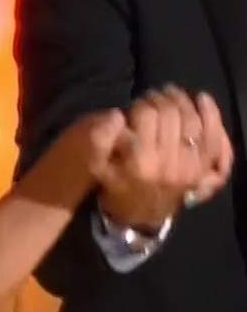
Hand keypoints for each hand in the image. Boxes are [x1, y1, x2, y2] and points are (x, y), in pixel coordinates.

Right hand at [94, 86, 232, 227]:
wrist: (139, 216)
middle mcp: (168, 164)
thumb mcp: (98, 166)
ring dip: (183, 102)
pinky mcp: (202, 170)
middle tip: (154, 97)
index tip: (136, 104)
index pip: (147, 114)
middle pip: (172, 115)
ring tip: (172, 95)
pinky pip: (213, 138)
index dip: (142, 103)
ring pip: (193, 121)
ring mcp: (189, 168)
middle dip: (162, 99)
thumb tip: (117, 114)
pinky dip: (212, 116)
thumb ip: (100, 140)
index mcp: (141, 162)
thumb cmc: (116, 186)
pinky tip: (203, 100)